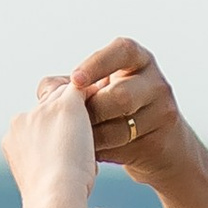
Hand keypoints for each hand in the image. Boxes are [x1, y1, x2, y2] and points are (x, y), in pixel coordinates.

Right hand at [1, 74, 98, 207]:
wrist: (54, 197)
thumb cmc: (52, 201)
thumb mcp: (41, 182)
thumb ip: (46, 166)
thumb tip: (60, 167)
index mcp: (12, 138)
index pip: (34, 123)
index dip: (52, 130)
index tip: (66, 143)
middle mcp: (22, 120)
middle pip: (46, 106)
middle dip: (62, 115)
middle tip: (84, 127)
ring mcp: (43, 111)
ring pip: (62, 96)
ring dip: (77, 106)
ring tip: (97, 115)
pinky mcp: (65, 106)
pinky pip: (79, 90)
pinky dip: (91, 94)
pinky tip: (103, 101)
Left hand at [73, 37, 198, 189]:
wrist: (158, 147)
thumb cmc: (117, 112)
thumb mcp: (99, 90)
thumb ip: (71, 86)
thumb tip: (45, 90)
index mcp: (138, 60)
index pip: (122, 50)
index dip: (97, 64)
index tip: (75, 81)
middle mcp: (156, 83)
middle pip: (120, 96)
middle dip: (92, 112)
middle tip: (73, 123)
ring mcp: (163, 112)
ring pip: (121, 127)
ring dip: (92, 137)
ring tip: (75, 143)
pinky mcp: (160, 142)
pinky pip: (124, 149)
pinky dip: (100, 154)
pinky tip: (88, 157)